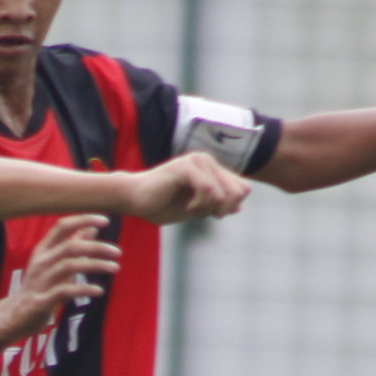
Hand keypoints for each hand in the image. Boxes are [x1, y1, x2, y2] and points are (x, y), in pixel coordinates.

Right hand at [2, 215, 119, 336]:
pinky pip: (66, 291)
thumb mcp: (54, 264)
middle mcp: (41, 262)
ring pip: (70, 266)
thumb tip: (92, 229)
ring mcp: (40, 281)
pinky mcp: (42, 301)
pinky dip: (85, 290)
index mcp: (43, 250)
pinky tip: (99, 291)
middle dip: (97, 247)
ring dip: (96, 265)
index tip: (106, 220)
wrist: (14, 316)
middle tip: (118, 252)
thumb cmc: (39, 287)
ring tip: (115, 268)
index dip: (84, 219)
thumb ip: (72, 247)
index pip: (62, 226)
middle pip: (70, 246)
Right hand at [120, 153, 249, 225]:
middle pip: (238, 191)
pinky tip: (188, 207)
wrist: (134, 200)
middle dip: (224, 209)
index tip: (214, 215)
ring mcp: (197, 161)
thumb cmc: (161, 204)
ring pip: (222, 193)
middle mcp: (207, 161)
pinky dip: (199, 204)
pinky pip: (207, 189)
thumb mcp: (195, 209)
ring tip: (191, 209)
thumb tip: (239, 208)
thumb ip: (216, 206)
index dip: (232, 206)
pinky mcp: (185, 167)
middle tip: (206, 215)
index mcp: (211, 169)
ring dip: (208, 208)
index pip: (242, 188)